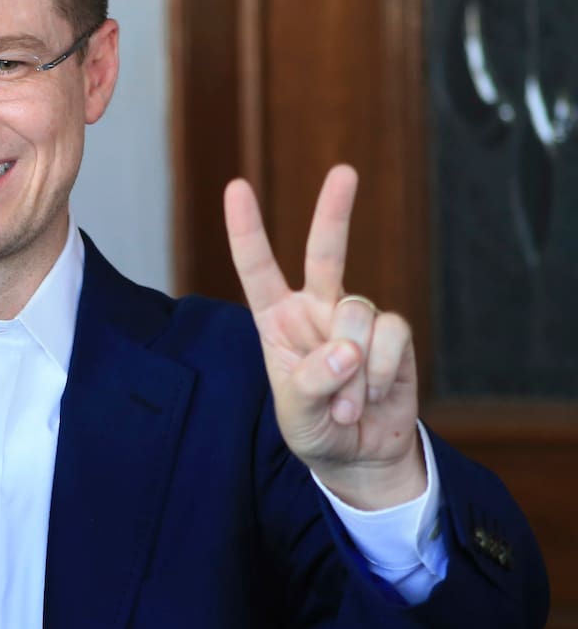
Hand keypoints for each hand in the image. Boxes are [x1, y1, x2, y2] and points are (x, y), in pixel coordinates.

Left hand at [224, 165, 424, 508]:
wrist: (360, 456)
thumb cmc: (315, 428)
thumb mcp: (295, 414)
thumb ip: (309, 383)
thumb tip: (344, 350)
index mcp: (275, 320)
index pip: (257, 268)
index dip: (247, 229)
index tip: (236, 187)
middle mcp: (315, 309)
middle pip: (325, 252)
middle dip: (334, 211)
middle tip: (344, 172)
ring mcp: (355, 319)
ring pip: (358, 312)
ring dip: (355, 369)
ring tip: (347, 404)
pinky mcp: (392, 336)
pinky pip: (391, 336)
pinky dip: (381, 372)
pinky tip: (374, 395)